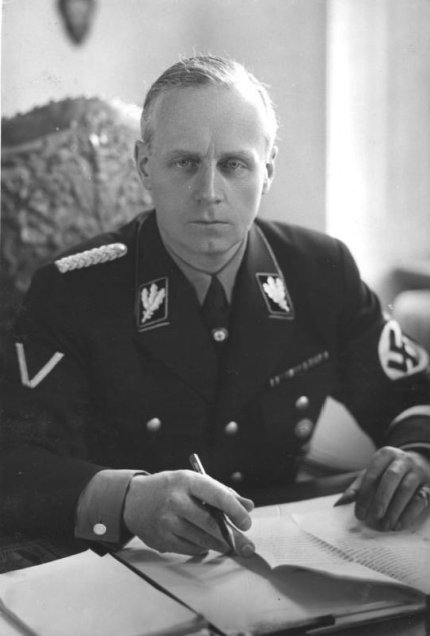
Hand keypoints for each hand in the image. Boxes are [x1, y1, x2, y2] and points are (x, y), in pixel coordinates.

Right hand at [123, 469, 254, 555]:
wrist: (134, 500)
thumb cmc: (171, 489)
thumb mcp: (193, 482)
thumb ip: (222, 493)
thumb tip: (248, 506)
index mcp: (187, 481)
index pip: (217, 495)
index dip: (235, 510)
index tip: (246, 522)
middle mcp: (175, 500)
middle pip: (210, 523)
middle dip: (232, 537)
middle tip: (246, 545)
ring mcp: (166, 521)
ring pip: (201, 539)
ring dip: (219, 544)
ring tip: (227, 544)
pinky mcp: (161, 539)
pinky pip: (190, 549)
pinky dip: (202, 549)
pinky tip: (205, 545)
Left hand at [343, 447, 429, 530]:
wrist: (419, 462)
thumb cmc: (388, 471)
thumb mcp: (372, 474)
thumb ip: (357, 488)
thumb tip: (339, 503)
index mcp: (385, 455)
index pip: (372, 474)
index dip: (364, 494)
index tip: (359, 513)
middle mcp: (402, 460)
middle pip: (391, 478)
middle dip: (381, 499)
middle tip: (374, 517)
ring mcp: (417, 472)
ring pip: (406, 489)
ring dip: (395, 510)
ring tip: (386, 526)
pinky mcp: (429, 485)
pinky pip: (420, 500)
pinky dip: (409, 514)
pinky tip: (399, 525)